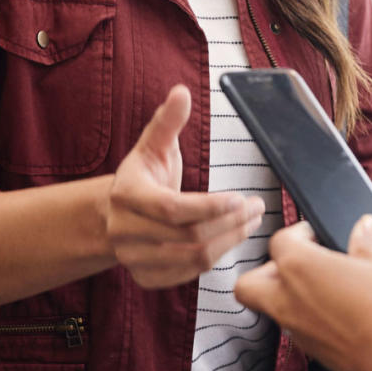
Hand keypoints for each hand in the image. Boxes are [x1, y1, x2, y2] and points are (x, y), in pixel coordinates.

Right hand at [107, 85, 264, 288]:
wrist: (115, 214)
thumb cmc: (144, 175)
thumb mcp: (153, 146)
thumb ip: (168, 122)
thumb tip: (181, 92)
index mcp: (126, 196)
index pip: (172, 209)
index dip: (209, 206)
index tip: (240, 198)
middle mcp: (124, 231)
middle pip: (188, 235)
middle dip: (229, 223)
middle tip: (256, 207)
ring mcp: (133, 259)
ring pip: (192, 259)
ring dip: (229, 241)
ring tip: (252, 222)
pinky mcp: (145, 278)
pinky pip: (188, 276)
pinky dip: (216, 258)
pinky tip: (232, 239)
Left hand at [235, 216, 371, 370]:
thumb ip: (366, 244)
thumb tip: (364, 229)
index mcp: (299, 266)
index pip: (279, 241)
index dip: (298, 234)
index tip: (317, 234)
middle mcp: (287, 298)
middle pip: (249, 283)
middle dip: (266, 271)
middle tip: (299, 264)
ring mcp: (295, 328)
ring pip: (270, 308)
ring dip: (287, 296)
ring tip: (323, 288)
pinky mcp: (309, 350)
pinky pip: (295, 328)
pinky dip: (307, 318)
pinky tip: (337, 313)